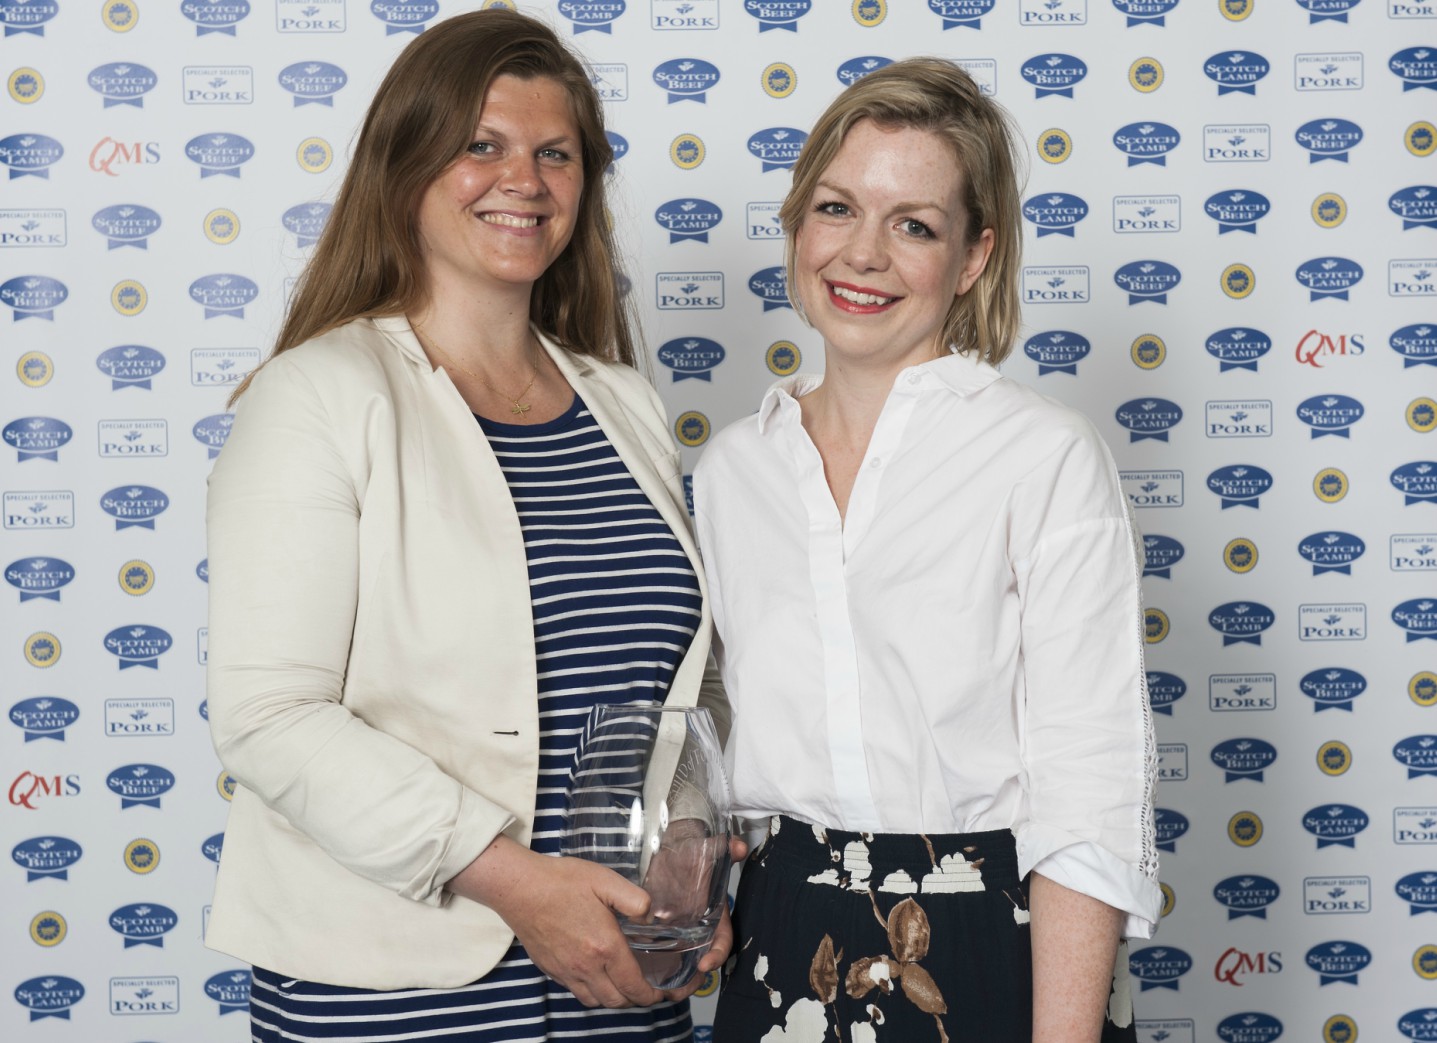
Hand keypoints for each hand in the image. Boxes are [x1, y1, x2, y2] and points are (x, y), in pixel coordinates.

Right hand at [448, 837, 663, 1008]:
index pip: (633, 986)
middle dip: (635, 999)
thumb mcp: (606, 880)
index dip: (652, 995)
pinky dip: (591, 991)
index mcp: (605, 946)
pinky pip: (576, 992)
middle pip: (616, 1001)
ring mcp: (566, 971)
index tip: (661, 992)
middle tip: (644, 987)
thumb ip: (635, 900)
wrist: (520, 888)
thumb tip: (650, 917)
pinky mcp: (551, 969)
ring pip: (595, 1001)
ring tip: (621, 982)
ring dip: (613, 998)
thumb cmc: (562, 881)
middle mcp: (586, 966)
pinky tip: (595, 973)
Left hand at [660, 835, 747, 1000]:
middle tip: (677, 991)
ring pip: (681, 964)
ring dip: (673, 981)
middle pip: (701, 962)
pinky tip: (639, 976)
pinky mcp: (660, 932)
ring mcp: (680, 933)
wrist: (671, 849)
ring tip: (659, 992)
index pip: (722, 941)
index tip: (704, 965)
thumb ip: (725, 848)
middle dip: (692, 981)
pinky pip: (660, 956)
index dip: (716, 955)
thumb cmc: (692, 852)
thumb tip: (738, 845)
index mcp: (715, 916)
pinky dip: (653, 968)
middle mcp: (699, 929)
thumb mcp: (708, 849)